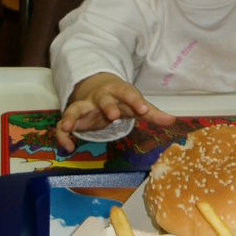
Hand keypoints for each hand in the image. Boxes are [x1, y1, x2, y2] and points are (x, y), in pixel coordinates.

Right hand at [56, 73, 174, 151]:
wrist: (96, 87)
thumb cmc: (120, 98)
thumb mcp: (136, 104)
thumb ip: (152, 113)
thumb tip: (173, 120)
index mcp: (118, 91)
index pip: (129, 94)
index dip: (136, 101)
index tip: (145, 109)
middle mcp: (100, 97)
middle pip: (103, 99)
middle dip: (107, 106)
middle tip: (113, 115)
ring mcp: (85, 106)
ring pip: (76, 109)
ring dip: (72, 117)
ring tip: (69, 126)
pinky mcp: (74, 117)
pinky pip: (64, 125)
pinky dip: (63, 135)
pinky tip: (67, 148)